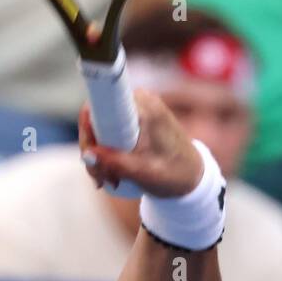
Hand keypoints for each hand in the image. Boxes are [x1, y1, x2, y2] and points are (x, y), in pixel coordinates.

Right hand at [78, 91, 202, 197]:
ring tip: (108, 180)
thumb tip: (87, 155)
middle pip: (97, 118)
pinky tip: (112, 173)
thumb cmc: (175, 174)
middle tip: (99, 177)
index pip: (99, 104)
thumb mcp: (144, 172)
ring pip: (102, 128)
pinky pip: (110, 132)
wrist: (194, 178)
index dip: (87, 129)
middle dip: (93, 150)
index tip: (89, 155)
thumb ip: (115, 163)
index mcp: (144, 106)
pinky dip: (107, 152)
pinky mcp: (137, 120)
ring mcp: (138, 109)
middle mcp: (140, 100)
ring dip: (99, 155)